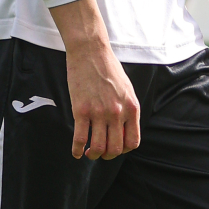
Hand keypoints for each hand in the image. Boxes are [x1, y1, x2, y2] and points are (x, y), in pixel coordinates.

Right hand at [50, 0, 140, 160]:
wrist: (91, 52)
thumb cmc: (109, 69)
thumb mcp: (127, 90)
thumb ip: (127, 109)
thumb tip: (123, 129)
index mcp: (131, 108)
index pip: (133, 142)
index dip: (124, 150)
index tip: (115, 148)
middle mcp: (117, 113)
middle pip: (115, 149)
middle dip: (107, 156)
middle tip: (100, 153)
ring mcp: (99, 112)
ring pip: (98, 148)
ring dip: (92, 155)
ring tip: (88, 153)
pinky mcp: (81, 110)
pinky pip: (79, 138)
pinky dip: (76, 150)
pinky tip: (76, 152)